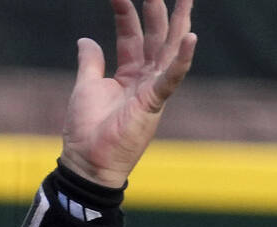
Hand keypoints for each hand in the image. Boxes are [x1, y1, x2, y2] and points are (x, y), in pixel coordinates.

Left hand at [60, 0, 196, 187]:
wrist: (85, 161)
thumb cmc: (85, 129)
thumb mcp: (85, 86)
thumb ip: (90, 62)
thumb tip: (86, 39)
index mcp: (128, 74)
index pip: (131, 36)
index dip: (126, 14)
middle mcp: (144, 79)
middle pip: (154, 38)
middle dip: (156, 11)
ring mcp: (151, 90)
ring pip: (168, 51)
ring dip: (177, 24)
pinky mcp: (153, 103)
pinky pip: (171, 78)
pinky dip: (181, 59)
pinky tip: (191, 38)